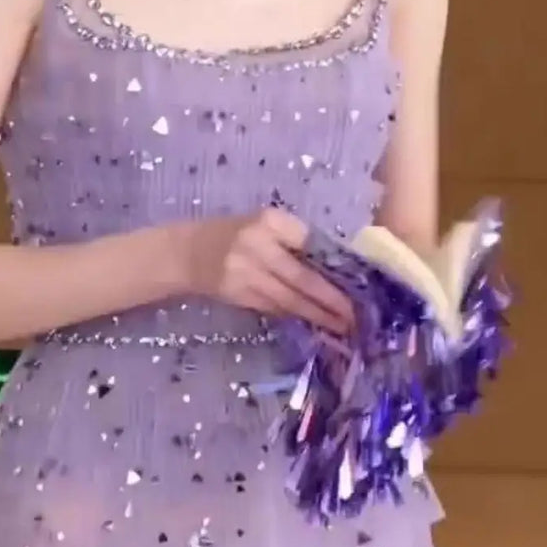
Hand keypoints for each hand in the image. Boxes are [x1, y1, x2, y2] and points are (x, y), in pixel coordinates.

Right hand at [177, 207, 352, 335]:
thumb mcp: (264, 225)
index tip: (358, 284)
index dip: (334, 267)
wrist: (188, 252)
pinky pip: (275, 308)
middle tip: (356, 316)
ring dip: (317, 315)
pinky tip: (313, 323)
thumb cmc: (235, 235)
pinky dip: (296, 315)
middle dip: (332, 300)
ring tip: (341, 326)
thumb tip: (337, 268)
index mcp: (270, 220)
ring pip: (290, 299)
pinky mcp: (239, 295)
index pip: (311, 244)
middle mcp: (257, 244)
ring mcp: (246, 272)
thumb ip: (294, 241)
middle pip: (303, 277)